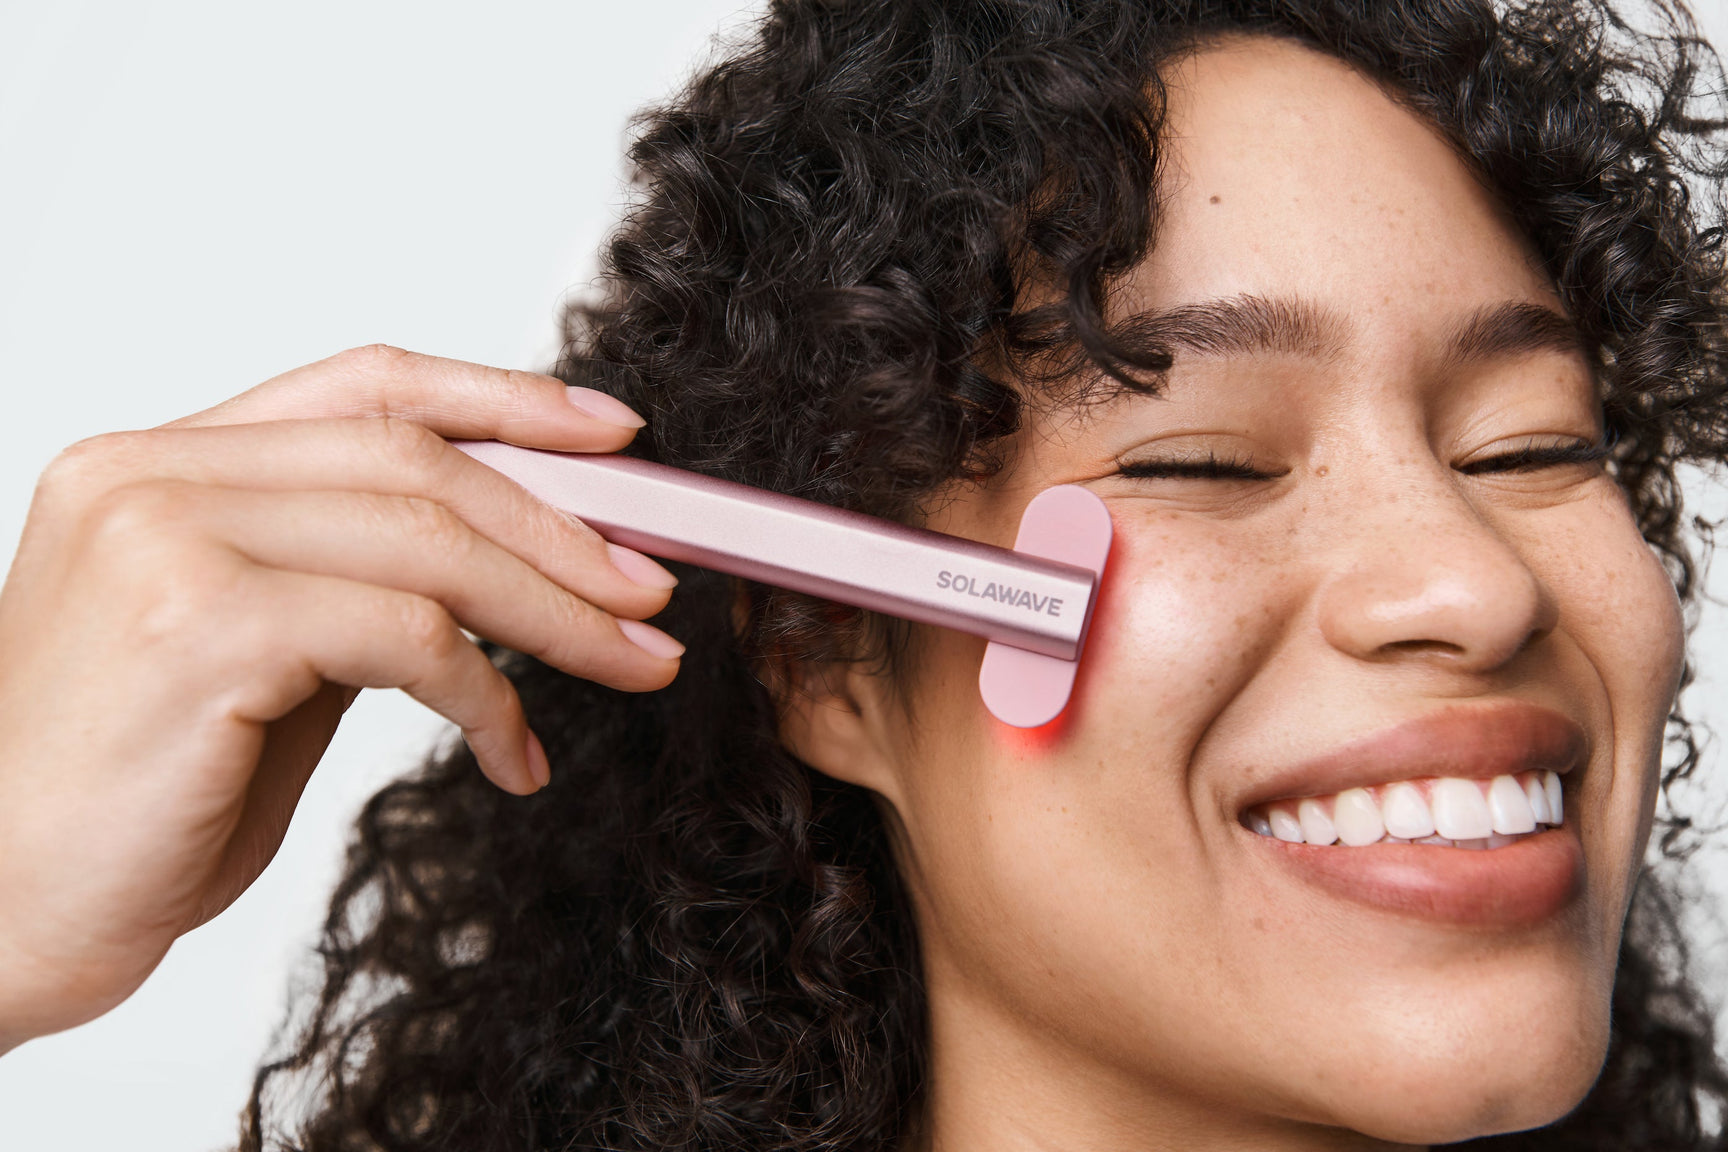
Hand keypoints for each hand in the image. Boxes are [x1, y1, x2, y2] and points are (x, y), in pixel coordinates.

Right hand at [0, 345, 682, 1051]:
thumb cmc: (128, 799)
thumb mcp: (256, 660)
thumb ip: (348, 586)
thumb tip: (500, 565)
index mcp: (159, 462)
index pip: (364, 386)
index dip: (502, 399)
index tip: (614, 435)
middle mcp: (152, 474)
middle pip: (415, 459)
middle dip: (561, 527)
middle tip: (651, 588)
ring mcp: (167, 537)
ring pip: (428, 540)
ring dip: (556, 611)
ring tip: (634, 663)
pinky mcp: (200, 623)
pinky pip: (408, 635)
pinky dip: (490, 696)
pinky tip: (513, 757)